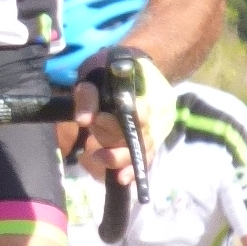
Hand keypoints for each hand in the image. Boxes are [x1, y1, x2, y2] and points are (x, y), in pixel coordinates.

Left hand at [74, 50, 176, 186]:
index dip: (118, 122)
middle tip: (94, 144)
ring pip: (146, 149)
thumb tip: (83, 120)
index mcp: (151, 89)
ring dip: (123, 159)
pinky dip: (134, 168)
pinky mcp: (157, 138)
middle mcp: (162, 111)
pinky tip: (122, 178)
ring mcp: (163, 126)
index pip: (140, 113)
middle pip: (142, 135)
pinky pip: (148, 155)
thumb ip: (89, 94)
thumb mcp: (96, 71)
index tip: (97, 120)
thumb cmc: (112, 67)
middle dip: (115, 141)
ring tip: (100, 159)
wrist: (133, 67)